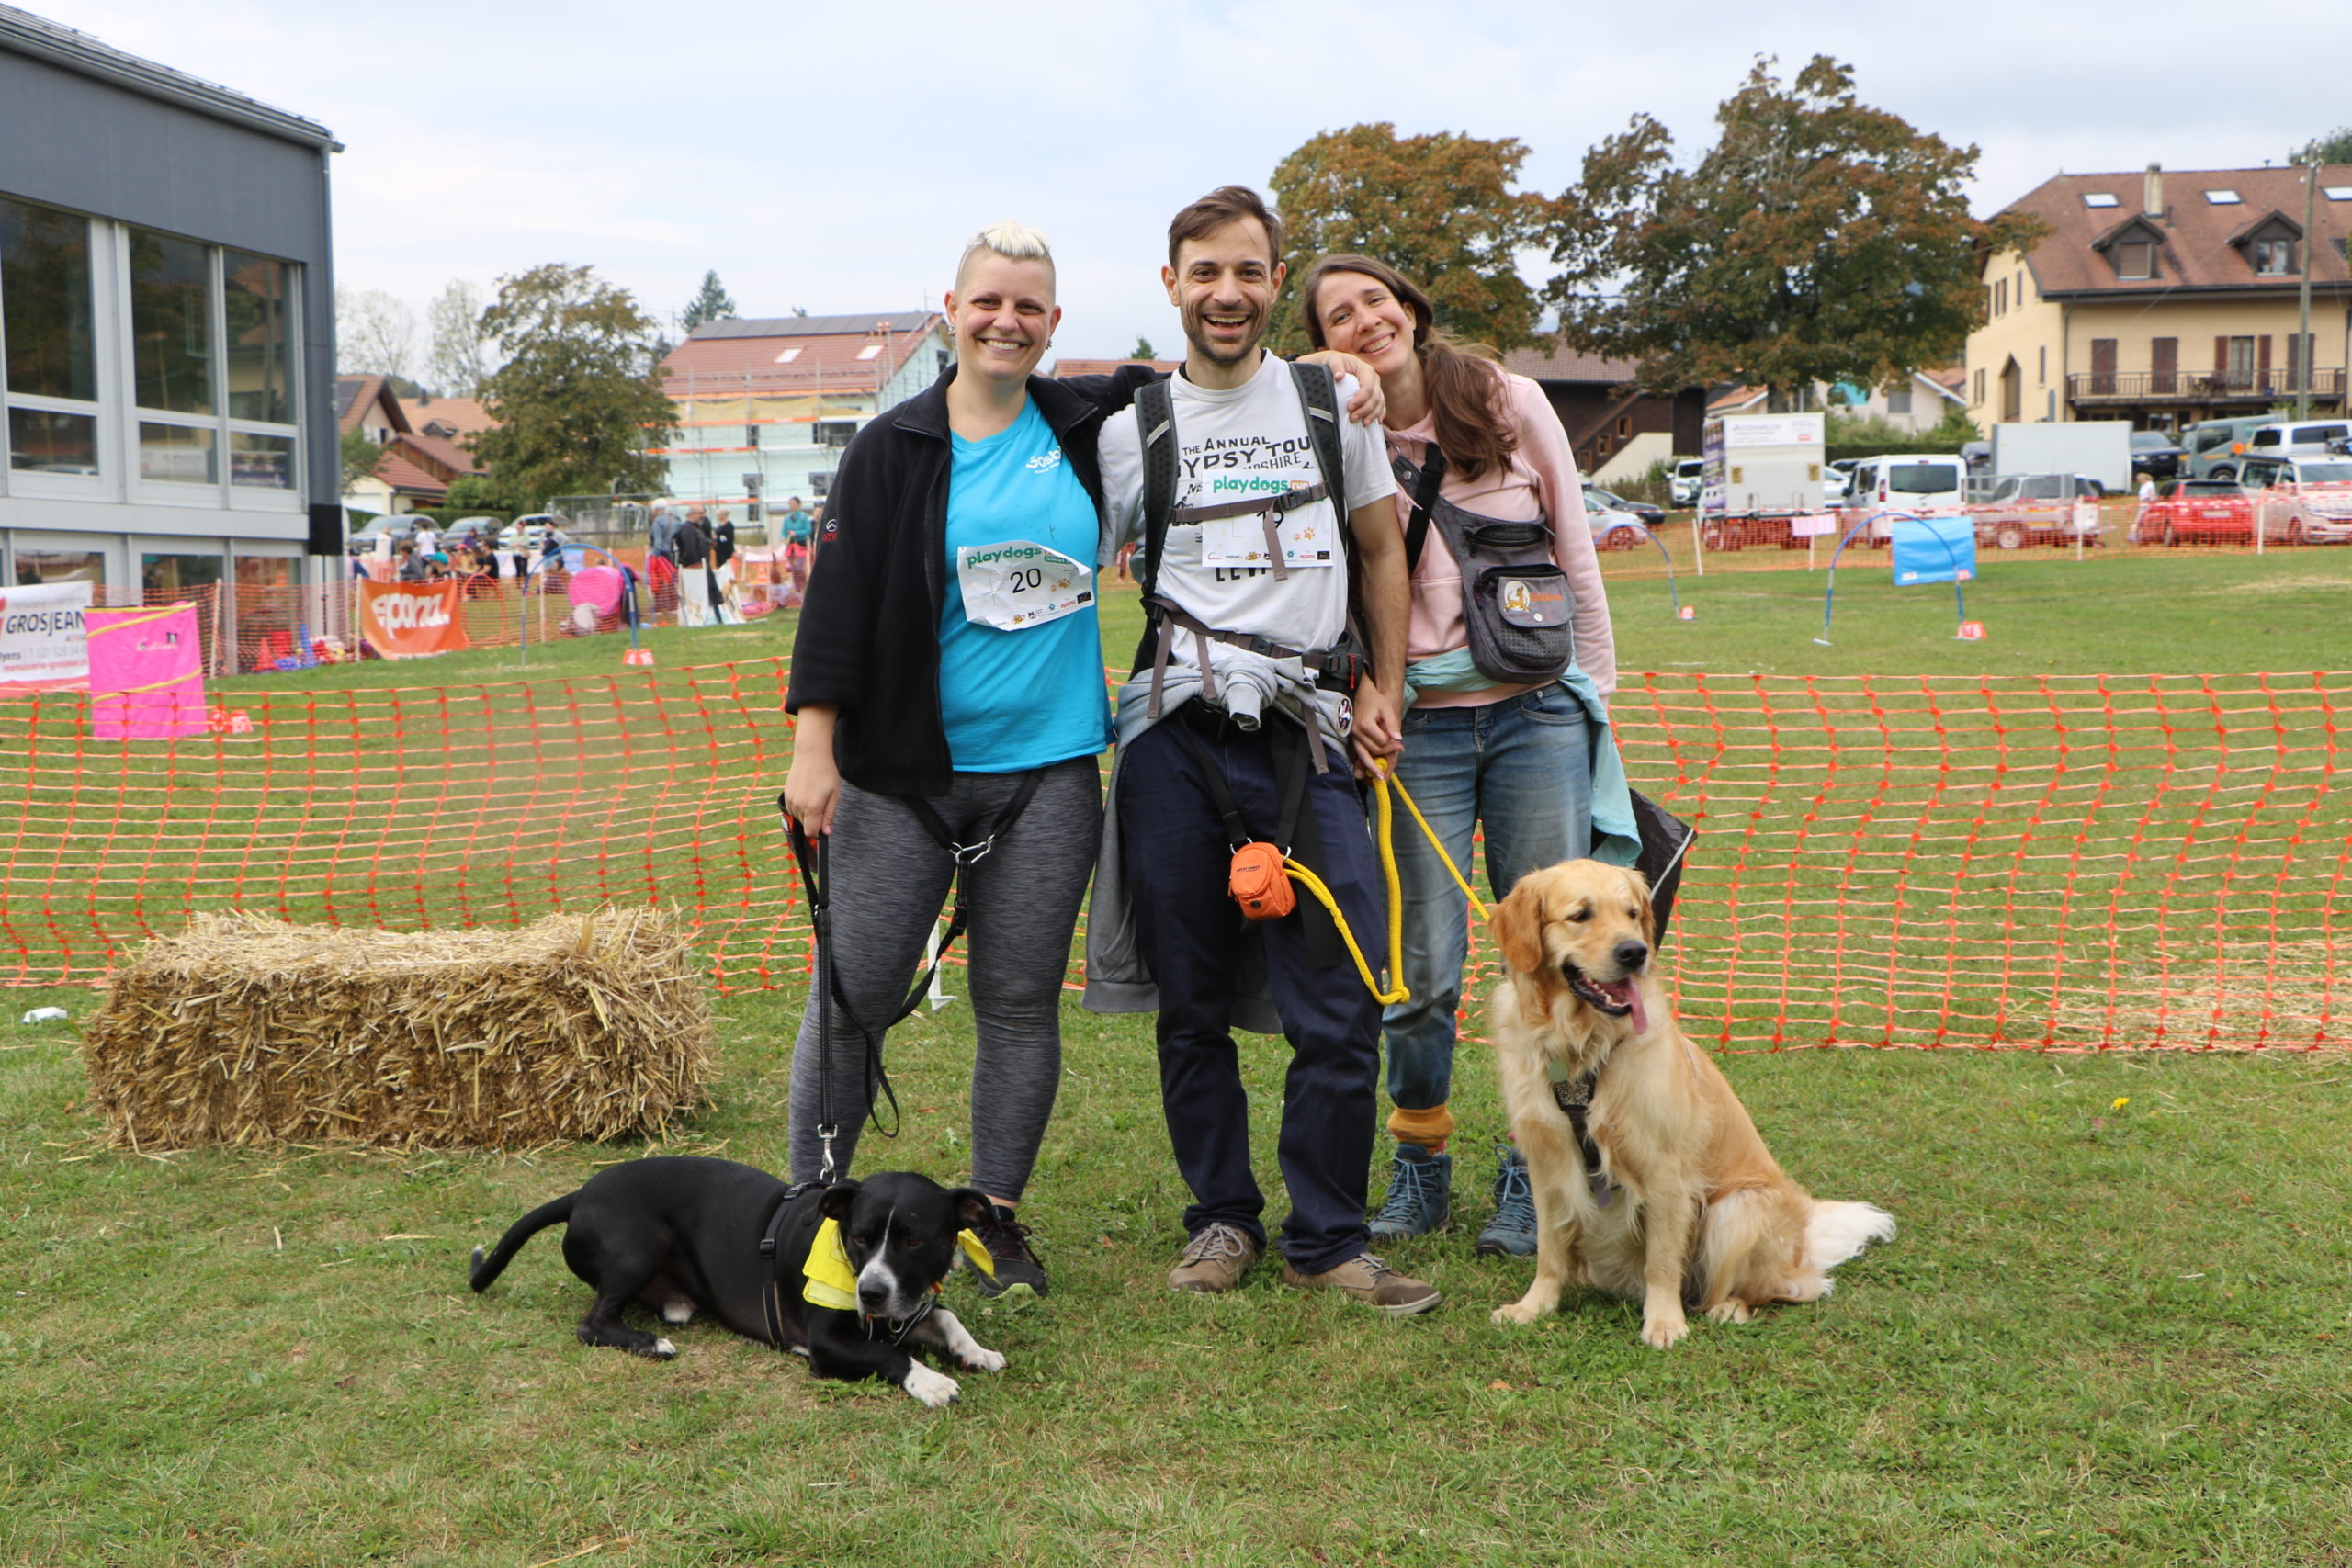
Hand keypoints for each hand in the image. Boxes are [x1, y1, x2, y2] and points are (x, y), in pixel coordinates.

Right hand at [784, 705, 842, 833]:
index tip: (824, 825)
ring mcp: (790, 800)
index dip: (818, 833)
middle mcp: (798, 806)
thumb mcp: (835, 795)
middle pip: (805, 825)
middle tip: (823, 803)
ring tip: (814, 796)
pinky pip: (792, 809)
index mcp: (812, 807)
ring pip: (798, 818)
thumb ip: (829, 815)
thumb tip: (826, 832)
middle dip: (814, 821)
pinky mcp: (786, 795)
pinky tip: (807, 794)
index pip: (810, 832)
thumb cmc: (826, 773)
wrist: (811, 754)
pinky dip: (799, 807)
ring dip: (807, 814)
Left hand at [1293, 350, 1385, 426]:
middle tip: (1352, 418)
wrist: (1338, 364)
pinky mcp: (1376, 394)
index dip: (1360, 399)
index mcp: (1366, 369)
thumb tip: (1339, 376)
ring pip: (1379, 403)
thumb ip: (1336, 366)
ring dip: (1372, 414)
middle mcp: (1374, 378)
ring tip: (1362, 424)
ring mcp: (1377, 387)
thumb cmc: (1335, 363)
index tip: (1349, 408)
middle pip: (1375, 397)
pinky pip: (1381, 405)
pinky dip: (1379, 414)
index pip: (1368, 386)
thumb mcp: (1333, 361)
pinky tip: (1376, 423)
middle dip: (1364, 409)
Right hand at [1349, 683, 1403, 776]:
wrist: (1363, 695)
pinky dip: (1365, 764)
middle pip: (1374, 750)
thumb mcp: (1387, 709)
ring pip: (1364, 755)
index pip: (1381, 741)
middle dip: (1387, 752)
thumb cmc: (1376, 701)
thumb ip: (1392, 724)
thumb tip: (1398, 739)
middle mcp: (1356, 733)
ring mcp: (1353, 737)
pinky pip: (1359, 754)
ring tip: (1381, 777)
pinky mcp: (1354, 739)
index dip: (1392, 743)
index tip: (1400, 742)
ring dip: (1373, 767)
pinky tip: (1370, 772)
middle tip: (1400, 750)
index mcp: (1365, 725)